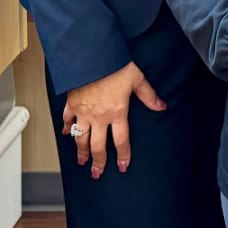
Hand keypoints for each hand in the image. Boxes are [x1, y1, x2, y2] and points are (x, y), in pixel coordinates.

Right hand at [62, 61, 165, 178]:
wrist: (92, 55)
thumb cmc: (114, 65)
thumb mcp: (137, 79)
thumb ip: (149, 96)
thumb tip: (162, 106)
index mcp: (117, 112)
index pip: (121, 141)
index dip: (122, 156)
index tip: (122, 166)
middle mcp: (99, 116)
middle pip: (97, 146)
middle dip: (98, 161)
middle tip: (97, 172)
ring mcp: (83, 112)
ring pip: (80, 138)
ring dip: (81, 151)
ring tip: (82, 161)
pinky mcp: (71, 103)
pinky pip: (66, 119)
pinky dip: (65, 128)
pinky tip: (65, 134)